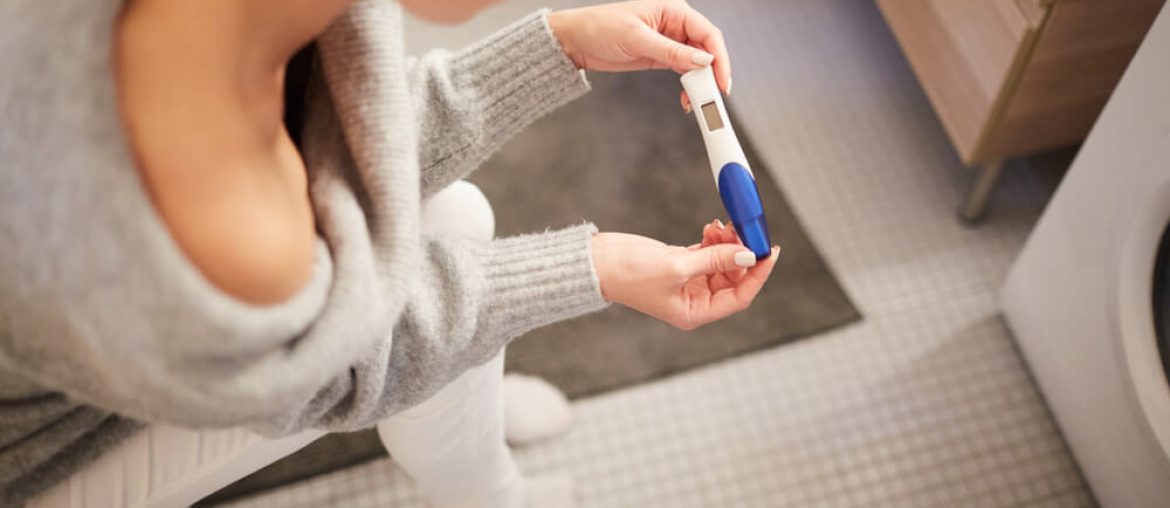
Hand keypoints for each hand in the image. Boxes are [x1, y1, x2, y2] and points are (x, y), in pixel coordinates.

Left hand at [548, 0, 731, 110]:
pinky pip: (683, 70)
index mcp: (673, 9)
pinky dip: (688, 85)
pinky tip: (687, 97)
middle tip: (712, 97)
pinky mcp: (660, 56)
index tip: (721, 81)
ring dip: (700, 82)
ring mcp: (669, 41)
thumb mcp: (636, 38)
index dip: (719, 58)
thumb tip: (703, 61)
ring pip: (696, 62)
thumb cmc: (599, 28)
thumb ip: (672, 51)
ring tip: (698, 101)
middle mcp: (674, 24)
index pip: (708, 33)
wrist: (575, 41)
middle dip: (712, 74)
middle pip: (706, 49)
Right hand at [591, 220, 778, 330]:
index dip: (757, 275)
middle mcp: (695, 300)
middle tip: (746, 229)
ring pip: (722, 262)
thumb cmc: (629, 274)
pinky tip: (712, 227)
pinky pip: (708, 252)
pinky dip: (714, 239)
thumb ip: (715, 259)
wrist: (597, 263)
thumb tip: (747, 255)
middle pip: (733, 278)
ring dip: (727, 242)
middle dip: (741, 253)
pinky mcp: (681, 263)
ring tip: (721, 225)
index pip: (739, 297)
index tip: (769, 252)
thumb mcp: (677, 267)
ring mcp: (688, 281)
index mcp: (695, 312)